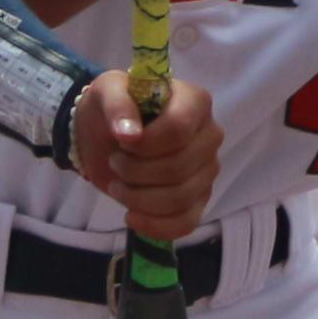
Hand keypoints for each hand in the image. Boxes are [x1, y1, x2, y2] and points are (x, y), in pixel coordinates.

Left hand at [72, 71, 218, 238]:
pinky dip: (154, 225)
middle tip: (115, 162)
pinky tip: (131, 215)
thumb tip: (128, 133)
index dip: (146, 144)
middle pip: (179, 168)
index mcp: (195, 102)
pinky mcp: (198, 199)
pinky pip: (185, 222)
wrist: (108, 137)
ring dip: (137, 198)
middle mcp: (210, 136)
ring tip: (117, 185)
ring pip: (180, 198)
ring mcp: (207, 170)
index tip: (122, 142)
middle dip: (135, 172)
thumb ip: (117, 105)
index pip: (179, 129)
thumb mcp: (107, 92)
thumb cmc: (115, 109)